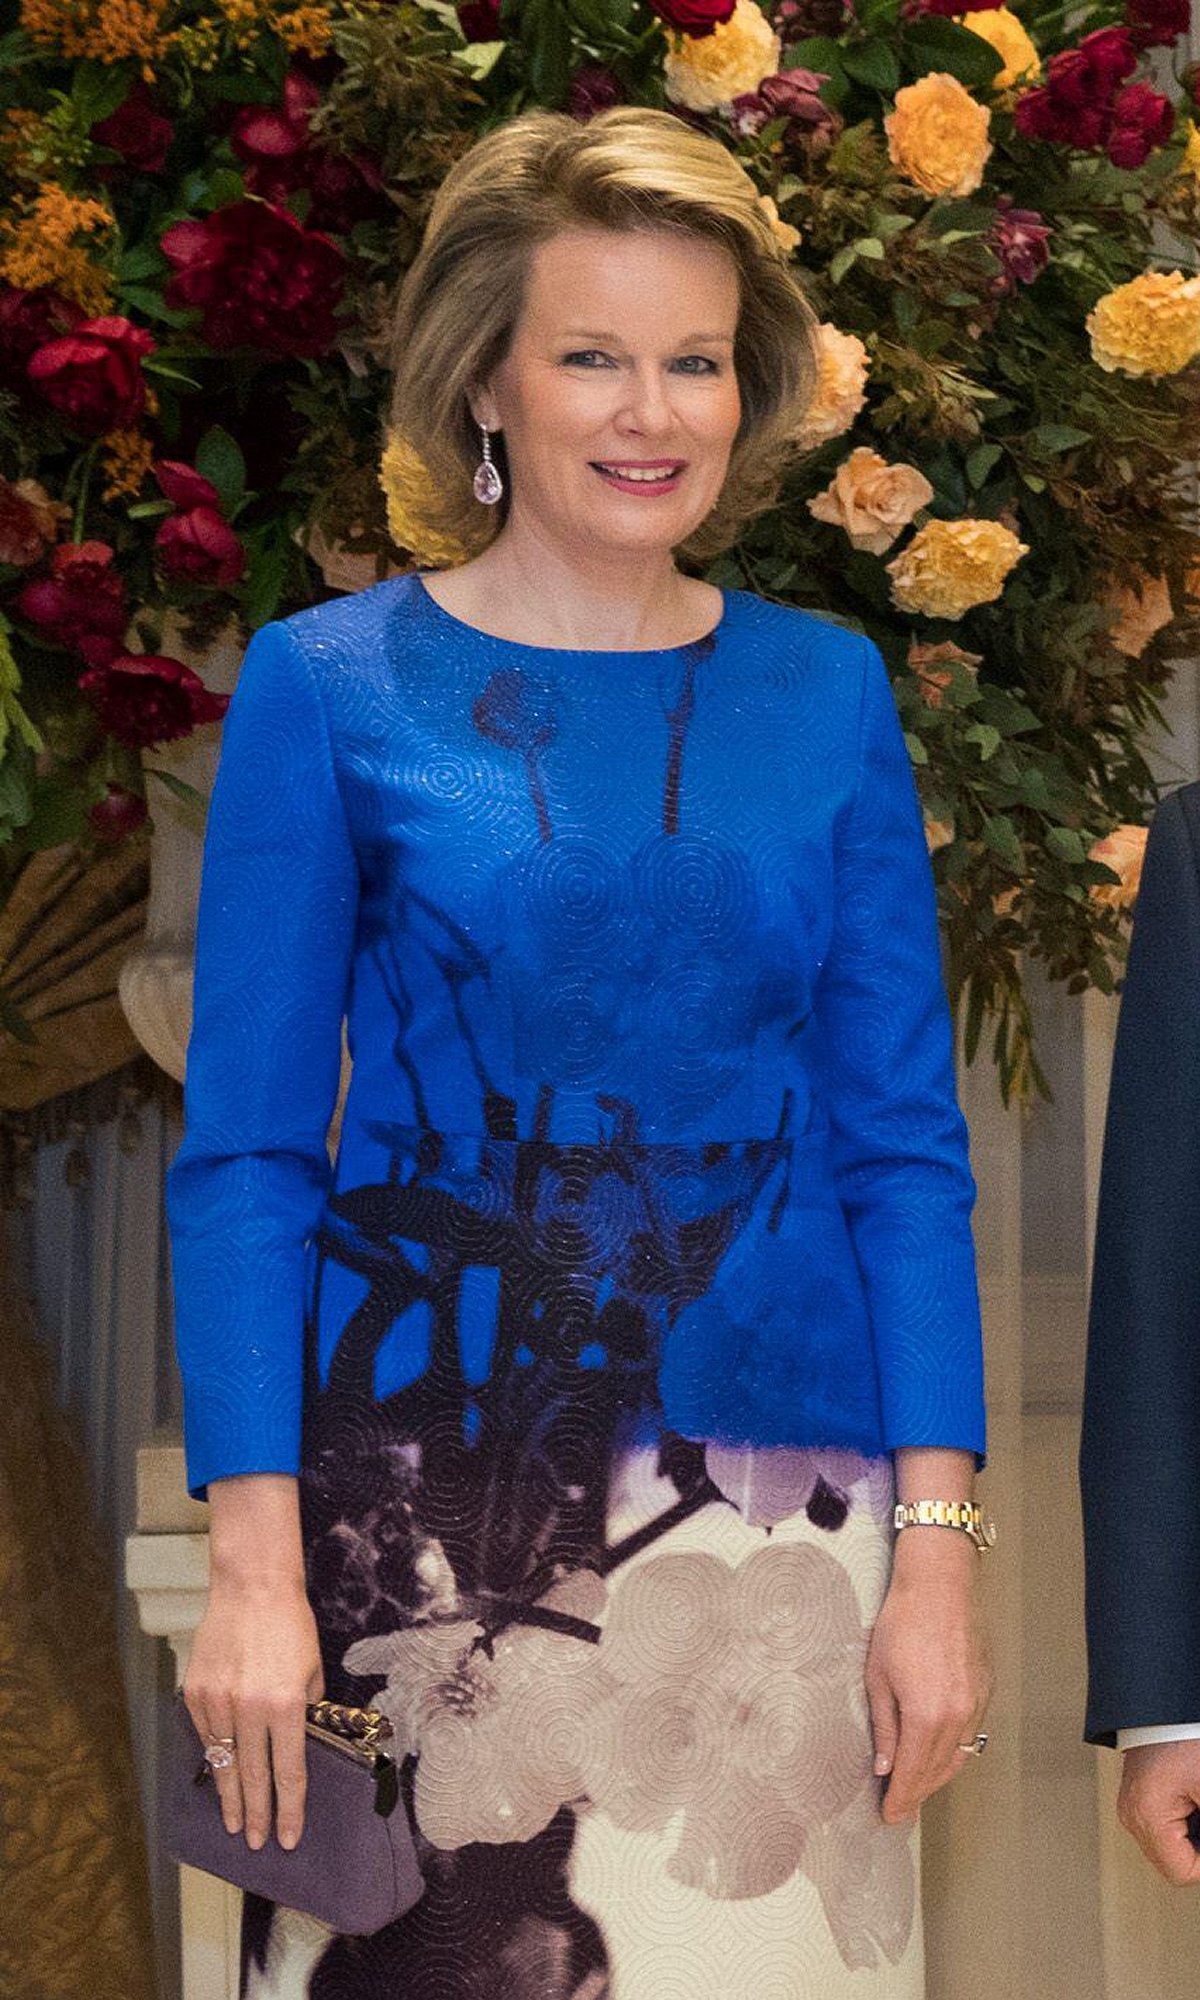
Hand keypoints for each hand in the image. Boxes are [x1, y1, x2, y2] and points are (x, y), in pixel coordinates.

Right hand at [183, 1573, 324, 1850]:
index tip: (288, 1838)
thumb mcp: (313, 1670)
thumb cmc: (291, 1626)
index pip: (289, 1772)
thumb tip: (302, 1746)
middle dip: (258, 1815)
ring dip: (230, 1797)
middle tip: (258, 1844)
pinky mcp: (197, 1692)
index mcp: (286, 1705)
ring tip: (235, 1825)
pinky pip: (206, 1736)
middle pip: (253, 1777)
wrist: (252, 1587)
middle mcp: (250, 1708)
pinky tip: (219, 1777)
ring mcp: (218, 1701)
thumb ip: (308, 1712)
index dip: (289, 1809)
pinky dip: (213, 1758)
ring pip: (223, 1763)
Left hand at [864, 1529, 993, 1826]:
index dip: (900, 1799)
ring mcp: (977, 1705)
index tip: (889, 1817)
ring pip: (959, 1758)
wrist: (941, 1585)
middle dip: (918, 1794)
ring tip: (917, 1789)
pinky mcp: (986, 1692)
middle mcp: (958, 1717)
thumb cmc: (902, 1623)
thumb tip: (884, 1767)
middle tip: (900, 1810)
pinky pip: (971, 1736)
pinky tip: (940, 1755)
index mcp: (927, 1716)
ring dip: (937, 1777)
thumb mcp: (879, 1676)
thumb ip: (884, 1727)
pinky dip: (955, 1753)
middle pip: (938, 1772)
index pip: (913, 1774)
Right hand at [1117, 1742, 1199, 1882]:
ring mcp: (1131, 1806)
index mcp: (1146, 1814)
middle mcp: (1131, 1814)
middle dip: (1199, 1848)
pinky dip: (1184, 1824)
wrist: (1165, 1706)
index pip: (1181, 1872)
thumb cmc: (1186, 1737)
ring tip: (1199, 1804)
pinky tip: (1194, 1801)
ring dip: (1193, 1837)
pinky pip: (1163, 1829)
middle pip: (1173, 1863)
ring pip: (1168, 1848)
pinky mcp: (1136, 1798)